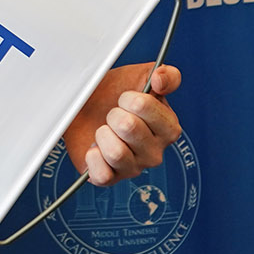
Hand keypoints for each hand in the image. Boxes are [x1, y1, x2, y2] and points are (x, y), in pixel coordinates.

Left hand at [63, 63, 180, 186]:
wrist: (85, 106)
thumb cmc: (114, 93)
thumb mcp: (142, 76)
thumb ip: (165, 75)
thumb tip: (161, 79)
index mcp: (167, 129)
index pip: (148, 109)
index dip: (131, 98)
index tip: (126, 98)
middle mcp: (154, 153)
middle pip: (129, 127)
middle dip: (114, 114)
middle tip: (113, 115)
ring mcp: (133, 168)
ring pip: (116, 152)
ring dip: (103, 134)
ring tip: (104, 130)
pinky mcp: (110, 178)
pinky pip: (103, 174)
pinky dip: (93, 157)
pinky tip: (94, 147)